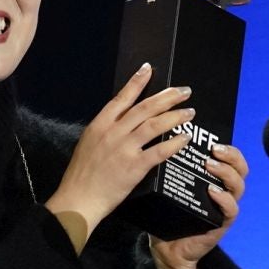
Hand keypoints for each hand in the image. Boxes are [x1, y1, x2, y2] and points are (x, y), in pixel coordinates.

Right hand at [45, 63, 195, 242]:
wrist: (79, 199)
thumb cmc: (81, 175)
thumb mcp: (88, 144)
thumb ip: (105, 131)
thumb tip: (123, 122)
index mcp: (100, 125)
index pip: (122, 98)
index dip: (137, 82)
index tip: (149, 69)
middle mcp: (113, 132)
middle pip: (145, 108)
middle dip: (167, 97)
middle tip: (184, 91)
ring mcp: (125, 149)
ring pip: (155, 125)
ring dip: (175, 116)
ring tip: (190, 112)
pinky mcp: (135, 166)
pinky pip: (160, 151)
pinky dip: (175, 143)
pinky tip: (185, 138)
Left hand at [149, 142, 248, 268]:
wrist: (166, 250)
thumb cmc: (167, 216)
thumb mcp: (167, 189)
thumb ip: (166, 170)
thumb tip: (153, 146)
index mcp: (212, 180)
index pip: (230, 159)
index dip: (227, 146)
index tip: (212, 137)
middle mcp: (223, 191)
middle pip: (240, 169)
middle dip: (231, 155)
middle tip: (214, 149)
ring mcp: (224, 208)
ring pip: (239, 186)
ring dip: (227, 173)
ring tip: (210, 165)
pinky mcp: (221, 224)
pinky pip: (231, 210)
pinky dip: (224, 199)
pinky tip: (213, 192)